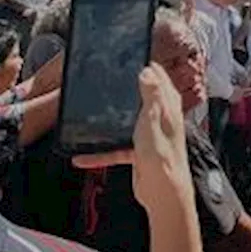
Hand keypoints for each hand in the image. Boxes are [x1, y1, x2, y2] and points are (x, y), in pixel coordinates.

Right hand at [72, 64, 192, 209]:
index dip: (148, 68)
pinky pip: (117, 149)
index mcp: (167, 109)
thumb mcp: (152, 120)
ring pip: (127, 123)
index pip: (160, 80)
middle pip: (143, 99)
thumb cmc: (162, 157)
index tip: (133, 58)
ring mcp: (149, 137)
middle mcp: (160, 120)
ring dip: (111, 121)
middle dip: (127, 91)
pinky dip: (101, 152)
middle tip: (109, 81)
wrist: (163, 193)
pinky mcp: (139, 154)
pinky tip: (82, 156)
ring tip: (93, 112)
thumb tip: (147, 71)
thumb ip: (150, 96)